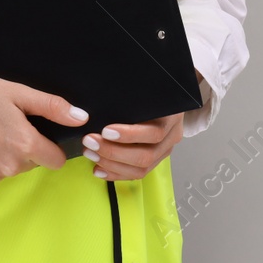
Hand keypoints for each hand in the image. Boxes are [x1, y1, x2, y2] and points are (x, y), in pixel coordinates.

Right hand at [0, 71, 87, 189]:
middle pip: (31, 163)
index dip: (50, 147)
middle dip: (25, 148)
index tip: (38, 134)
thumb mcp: (17, 93)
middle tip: (6, 125)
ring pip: (10, 170)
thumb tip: (82, 118)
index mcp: (25, 144)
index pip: (56, 161)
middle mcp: (9, 167)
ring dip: (5, 156)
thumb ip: (52, 107)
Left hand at [79, 68, 202, 180]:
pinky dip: (116, 174)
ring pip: (141, 169)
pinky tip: (99, 169)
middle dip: (113, 152)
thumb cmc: (151, 91)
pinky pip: (137, 174)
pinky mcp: (155, 160)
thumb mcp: (144, 88)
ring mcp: (164, 150)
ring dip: (112, 164)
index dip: (129, 135)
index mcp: (172, 116)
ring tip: (91, 154)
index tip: (105, 130)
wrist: (166, 95)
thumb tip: (102, 101)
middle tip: (90, 142)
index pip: (154, 132)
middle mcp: (171, 136)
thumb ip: (130, 98)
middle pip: (146, 155)